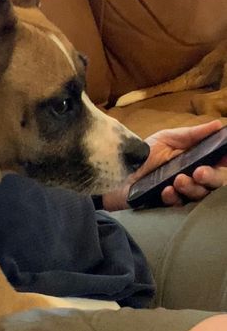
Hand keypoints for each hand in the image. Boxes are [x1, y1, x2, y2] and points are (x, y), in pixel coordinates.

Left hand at [102, 119, 226, 210]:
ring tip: (178, 180)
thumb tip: (218, 124)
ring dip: (192, 187)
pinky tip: (166, 190)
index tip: (223, 156)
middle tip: (200, 172)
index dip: (223, 160)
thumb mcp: (166, 139)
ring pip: (200, 195)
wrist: (115, 171)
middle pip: (215, 181)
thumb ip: (191, 134)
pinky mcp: (167, 205)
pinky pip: (179, 205)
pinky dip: (174, 197)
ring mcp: (181, 193)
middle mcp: (193, 177)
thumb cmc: (143, 154)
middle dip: (211, 177)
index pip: (217, 161)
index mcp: (195, 159)